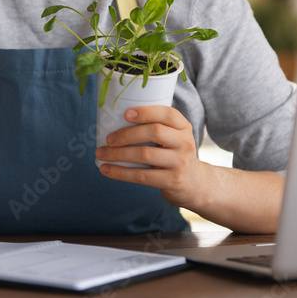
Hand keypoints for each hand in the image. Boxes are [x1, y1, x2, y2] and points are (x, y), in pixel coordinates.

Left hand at [95, 105, 209, 208]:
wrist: (196, 185)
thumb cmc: (174, 155)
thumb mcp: (174, 137)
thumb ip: (155, 127)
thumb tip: (114, 121)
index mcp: (183, 126)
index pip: (167, 113)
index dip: (145, 112)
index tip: (125, 114)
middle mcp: (184, 142)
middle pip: (154, 132)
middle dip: (127, 134)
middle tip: (108, 139)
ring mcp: (180, 162)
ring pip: (145, 154)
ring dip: (118, 154)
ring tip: (101, 153)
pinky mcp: (172, 181)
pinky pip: (142, 176)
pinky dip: (120, 173)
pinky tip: (106, 170)